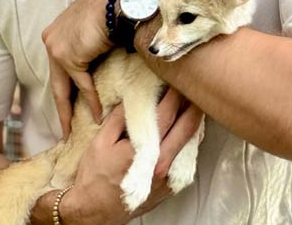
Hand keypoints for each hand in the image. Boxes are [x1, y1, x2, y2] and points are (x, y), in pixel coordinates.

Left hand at [42, 0, 129, 136]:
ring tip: (75, 130)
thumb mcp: (101, 29)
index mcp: (59, 31)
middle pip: (57, 79)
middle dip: (62, 105)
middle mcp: (52, 38)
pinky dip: (91, 100)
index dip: (67, 86)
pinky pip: (81, 83)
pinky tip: (97, 115)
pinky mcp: (66, 55)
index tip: (69, 104)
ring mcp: (55, 47)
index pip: (62, 66)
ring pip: (64, 85)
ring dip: (72, 109)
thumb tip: (104, 60)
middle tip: (65, 128)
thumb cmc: (118, 7)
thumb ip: (95, 46)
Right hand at [60, 88, 204, 224]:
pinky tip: (187, 133)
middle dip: (193, 106)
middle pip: (187, 128)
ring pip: (190, 145)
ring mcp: (169, 179)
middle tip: (196, 90)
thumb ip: (119, 118)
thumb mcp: (101, 141)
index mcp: (145, 150)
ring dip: (194, 124)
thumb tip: (134, 98)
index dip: (174, 95)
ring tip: (195, 107)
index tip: (177, 82)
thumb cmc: (95, 175)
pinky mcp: (171, 188)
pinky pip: (186, 161)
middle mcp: (162, 165)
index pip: (167, 115)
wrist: (95, 210)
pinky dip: (189, 144)